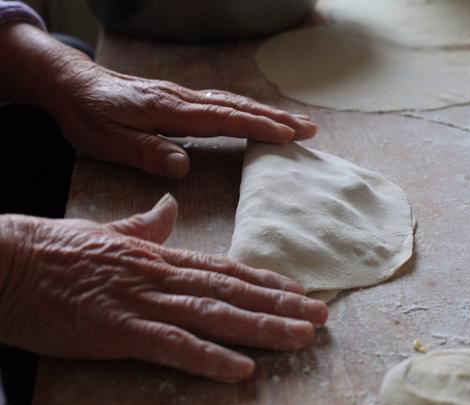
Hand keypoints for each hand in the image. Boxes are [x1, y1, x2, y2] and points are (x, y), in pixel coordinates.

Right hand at [0, 195, 327, 381]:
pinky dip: (208, 357)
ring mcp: (143, 302)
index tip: (299, 291)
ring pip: (215, 314)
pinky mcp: (118, 330)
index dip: (266, 281)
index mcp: (161, 255)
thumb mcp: (108, 232)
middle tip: (321, 317)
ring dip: (261, 328)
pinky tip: (240, 369)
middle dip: (280, 305)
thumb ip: (145, 225)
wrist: (8, 260)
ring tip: (300, 338)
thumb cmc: (55, 250)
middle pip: (233, 291)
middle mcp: (162, 275)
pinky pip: (171, 345)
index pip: (226, 268)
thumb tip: (168, 207)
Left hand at [45, 58, 317, 177]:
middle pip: (238, 107)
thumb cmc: (87, 114)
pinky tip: (258, 116)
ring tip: (297, 123)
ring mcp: (183, 97)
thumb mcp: (107, 140)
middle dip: (276, 118)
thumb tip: (183, 166)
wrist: (69, 81)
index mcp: (169, 110)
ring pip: (233, 102)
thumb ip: (145, 152)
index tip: (287, 135)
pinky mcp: (179, 99)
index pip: (222, 118)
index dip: (256, 126)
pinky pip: (222, 103)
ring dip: (267, 112)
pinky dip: (247, 109)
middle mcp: (182, 99)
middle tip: (310, 129)